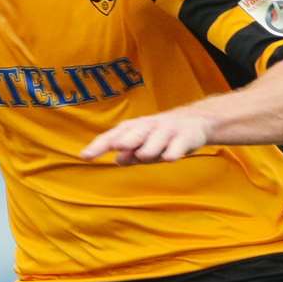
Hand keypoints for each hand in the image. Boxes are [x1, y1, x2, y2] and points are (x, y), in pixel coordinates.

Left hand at [81, 109, 212, 164]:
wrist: (197, 121)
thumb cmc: (163, 136)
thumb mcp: (145, 144)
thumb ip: (131, 153)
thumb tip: (118, 160)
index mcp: (136, 128)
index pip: (114, 135)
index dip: (100, 145)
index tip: (85, 156)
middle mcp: (150, 127)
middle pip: (135, 132)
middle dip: (126, 139)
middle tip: (117, 146)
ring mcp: (168, 131)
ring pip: (157, 139)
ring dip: (150, 148)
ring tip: (143, 155)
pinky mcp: (186, 137)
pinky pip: (179, 145)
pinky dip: (174, 151)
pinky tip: (169, 158)